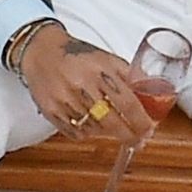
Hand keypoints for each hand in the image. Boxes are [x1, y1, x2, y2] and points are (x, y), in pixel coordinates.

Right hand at [19, 27, 152, 144]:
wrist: (41, 51)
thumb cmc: (76, 55)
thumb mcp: (106, 58)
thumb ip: (128, 75)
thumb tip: (150, 92)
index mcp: (101, 71)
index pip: (128, 103)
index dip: (141, 121)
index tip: (148, 129)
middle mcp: (83, 86)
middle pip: (112, 122)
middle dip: (129, 135)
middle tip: (137, 140)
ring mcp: (66, 100)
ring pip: (94, 130)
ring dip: (107, 132)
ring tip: (111, 125)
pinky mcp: (51, 111)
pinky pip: (75, 133)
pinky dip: (86, 132)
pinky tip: (89, 123)